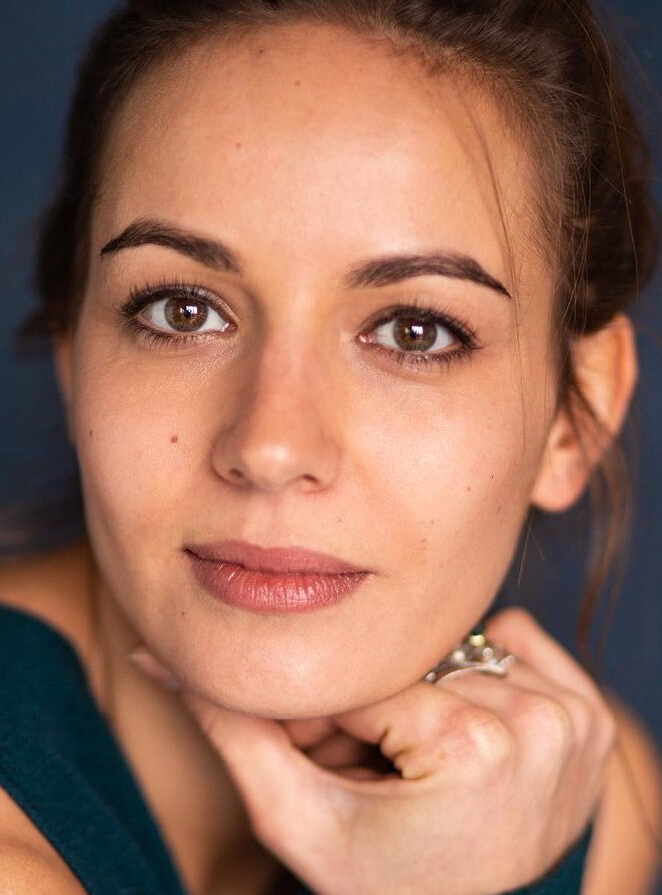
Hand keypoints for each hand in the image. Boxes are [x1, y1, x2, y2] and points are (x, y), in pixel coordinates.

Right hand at [131, 607, 614, 894]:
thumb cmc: (386, 886)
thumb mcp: (298, 823)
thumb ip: (232, 732)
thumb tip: (157, 655)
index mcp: (468, 746)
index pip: (364, 681)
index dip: (333, 722)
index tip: (338, 764)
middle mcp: (534, 723)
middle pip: (415, 665)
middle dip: (382, 708)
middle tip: (382, 771)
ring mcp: (572, 720)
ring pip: (460, 649)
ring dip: (432, 692)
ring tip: (428, 764)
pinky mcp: (592, 717)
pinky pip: (518, 643)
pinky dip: (487, 677)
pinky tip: (474, 740)